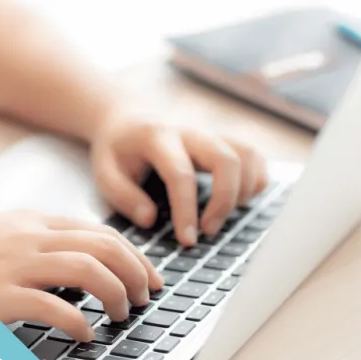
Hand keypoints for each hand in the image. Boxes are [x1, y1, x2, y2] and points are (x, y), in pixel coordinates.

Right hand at [0, 210, 163, 340]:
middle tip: (144, 298)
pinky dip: (80, 323)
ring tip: (120, 315)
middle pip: (103, 246)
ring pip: (88, 270)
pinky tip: (85, 335)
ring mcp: (12, 265)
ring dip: (115, 294)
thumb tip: (84, 268)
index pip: (98, 231)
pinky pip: (55, 308)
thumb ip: (37, 245)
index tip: (150, 278)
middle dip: (135, 272)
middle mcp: (26, 237)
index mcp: (29, 222)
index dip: (133, 255)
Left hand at [90, 111, 268, 245]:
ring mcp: (211, 134)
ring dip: (243, 191)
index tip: (187, 240)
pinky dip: (255, 180)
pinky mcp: (224, 140)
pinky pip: (253, 156)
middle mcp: (190, 131)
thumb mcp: (105, 173)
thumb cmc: (118, 151)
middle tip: (208, 232)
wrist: (129, 119)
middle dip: (224, 201)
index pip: (181, 174)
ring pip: (246, 155)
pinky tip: (239, 202)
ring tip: (222, 217)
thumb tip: (150, 219)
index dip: (187, 210)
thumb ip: (124, 197)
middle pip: (225, 159)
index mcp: (157, 137)